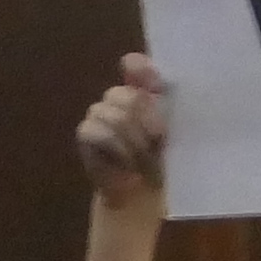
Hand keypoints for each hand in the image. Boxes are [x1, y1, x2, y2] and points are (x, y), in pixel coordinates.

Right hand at [77, 58, 172, 206]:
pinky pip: (96, 130)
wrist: (144, 194)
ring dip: (133, 142)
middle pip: (129, 95)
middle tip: (157, 145)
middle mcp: (120, 96)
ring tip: (143, 161)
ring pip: (114, 115)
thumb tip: (144, 73)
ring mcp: (100, 112)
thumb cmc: (164, 161)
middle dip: (147, 124)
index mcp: (146, 91)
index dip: (144, 71)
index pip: (137, 65)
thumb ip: (164, 101)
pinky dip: (115, 149)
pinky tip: (124, 164)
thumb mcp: (175, 131)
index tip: (155, 87)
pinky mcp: (86, 132)